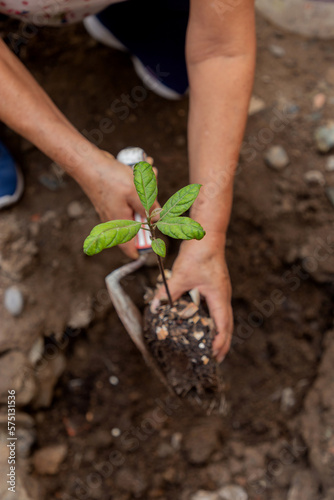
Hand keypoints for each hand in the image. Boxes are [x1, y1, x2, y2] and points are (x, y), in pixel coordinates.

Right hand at [77, 151, 158, 258]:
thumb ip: (148, 207)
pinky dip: (137, 188)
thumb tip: (158, 219)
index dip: (143, 250)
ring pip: (136, 208)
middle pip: (138, 225)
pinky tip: (139, 172)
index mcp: (120, 224)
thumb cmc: (109, 178)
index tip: (155, 242)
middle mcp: (115, 220)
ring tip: (150, 175)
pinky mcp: (113, 199)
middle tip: (154, 196)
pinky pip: (129, 198)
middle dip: (149, 210)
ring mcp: (114, 209)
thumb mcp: (135, 193)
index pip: (130, 250)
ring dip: (145, 194)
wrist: (88, 163)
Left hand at [152, 237, 232, 361]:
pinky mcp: (216, 286)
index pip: (223, 326)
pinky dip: (214, 320)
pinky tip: (205, 323)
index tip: (214, 356)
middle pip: (227, 324)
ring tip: (212, 346)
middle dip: (222, 343)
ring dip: (220, 332)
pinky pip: (218, 308)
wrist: (208, 234)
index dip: (219, 343)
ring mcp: (221, 291)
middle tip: (216, 359)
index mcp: (219, 297)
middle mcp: (223, 296)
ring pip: (224, 317)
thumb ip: (168, 293)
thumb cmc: (199, 254)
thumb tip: (155, 306)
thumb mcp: (181, 276)